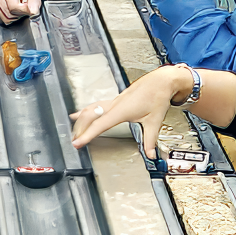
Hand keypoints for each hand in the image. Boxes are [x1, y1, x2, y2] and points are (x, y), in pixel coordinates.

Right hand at [0, 0, 41, 22]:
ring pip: (7, 19)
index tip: (30, 5)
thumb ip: (35, 2)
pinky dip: (12, 16)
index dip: (25, 10)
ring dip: (16, 16)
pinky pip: (4, 19)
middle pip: (10, 14)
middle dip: (21, 13)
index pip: (14, 7)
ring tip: (20, 6)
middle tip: (25, 4)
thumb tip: (34, 14)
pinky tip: (15, 8)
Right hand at [71, 66, 190, 149]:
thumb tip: (150, 154)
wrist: (161, 80)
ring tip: (74, 129)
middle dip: (80, 128)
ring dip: (81, 119)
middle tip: (74, 140)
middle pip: (90, 116)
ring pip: (91, 109)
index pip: (100, 125)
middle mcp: (115, 104)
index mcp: (122, 110)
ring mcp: (114, 100)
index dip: (87, 135)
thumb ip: (150, 140)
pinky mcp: (116, 99)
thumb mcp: (155, 121)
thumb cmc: (158, 95)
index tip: (77, 142)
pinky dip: (86, 111)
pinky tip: (81, 113)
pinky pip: (96, 105)